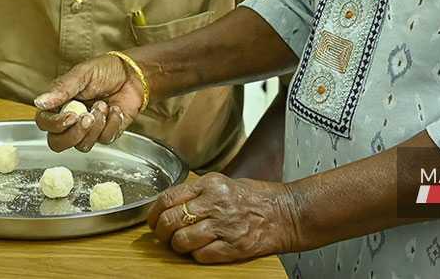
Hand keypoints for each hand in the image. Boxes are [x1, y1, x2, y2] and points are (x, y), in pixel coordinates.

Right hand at [33, 54, 143, 151]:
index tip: (71, 116)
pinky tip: (115, 109)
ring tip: (104, 105)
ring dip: (96, 127)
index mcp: (59, 104)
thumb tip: (39, 102)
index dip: (55, 125)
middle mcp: (70, 120)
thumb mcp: (82, 74)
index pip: (44, 123)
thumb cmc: (105, 70)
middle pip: (58, 143)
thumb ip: (61, 89)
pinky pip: (103, 140)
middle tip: (88, 117)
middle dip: (74, 134)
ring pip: (82, 145)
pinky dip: (111, 124)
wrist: (133, 74)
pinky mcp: (105, 134)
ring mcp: (87, 129)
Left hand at [146, 172, 302, 262]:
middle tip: (162, 235)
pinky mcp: (233, 247)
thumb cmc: (257, 198)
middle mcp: (214, 203)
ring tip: (181, 244)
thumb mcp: (225, 183)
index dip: (154, 212)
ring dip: (176, 246)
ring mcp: (223, 226)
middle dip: (161, 232)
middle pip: (171, 220)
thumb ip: (199, 192)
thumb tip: (172, 204)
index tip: (152, 220)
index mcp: (210, 184)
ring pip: (182, 240)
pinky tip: (199, 251)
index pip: (169, 197)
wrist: (287, 213)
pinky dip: (195, 256)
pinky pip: (201, 255)